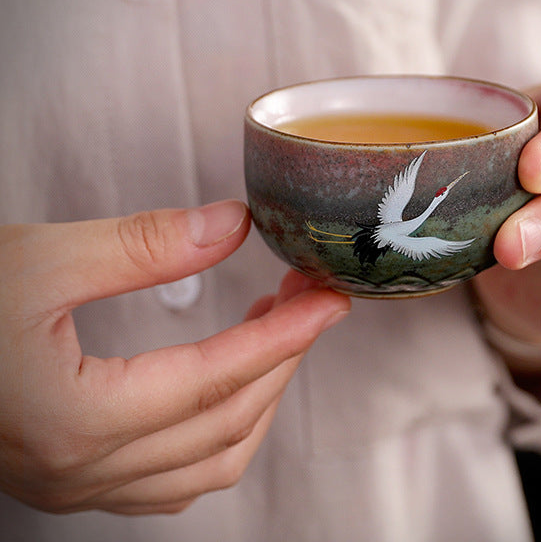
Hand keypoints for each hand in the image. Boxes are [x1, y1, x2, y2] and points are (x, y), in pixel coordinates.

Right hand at [0, 201, 349, 514]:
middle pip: (225, 424)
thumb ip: (143, 244)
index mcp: (77, 419)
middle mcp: (80, 470)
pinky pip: (171, 481)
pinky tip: (226, 388)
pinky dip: (219, 434)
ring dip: (257, 399)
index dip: (286, 336)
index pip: (218, 380)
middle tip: (309, 300)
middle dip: (282, 360)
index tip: (329, 301)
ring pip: (206, 464)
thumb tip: (232, 225)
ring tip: (276, 333)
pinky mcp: (69, 478)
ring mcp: (74, 486)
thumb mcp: (41, 258)